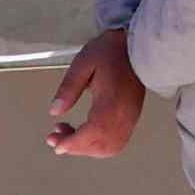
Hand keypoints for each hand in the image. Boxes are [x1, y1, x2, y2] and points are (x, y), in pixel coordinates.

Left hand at [48, 34, 145, 159]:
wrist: (139, 46)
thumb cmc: (113, 51)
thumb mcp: (83, 63)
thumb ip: (68, 88)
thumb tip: (55, 110)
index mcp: (111, 102)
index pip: (92, 132)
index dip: (72, 143)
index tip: (56, 144)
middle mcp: (123, 115)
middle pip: (99, 145)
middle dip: (74, 147)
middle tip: (55, 138)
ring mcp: (130, 119)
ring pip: (108, 148)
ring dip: (86, 148)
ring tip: (68, 136)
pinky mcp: (132, 118)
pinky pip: (116, 142)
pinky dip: (98, 145)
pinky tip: (86, 135)